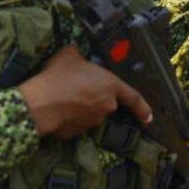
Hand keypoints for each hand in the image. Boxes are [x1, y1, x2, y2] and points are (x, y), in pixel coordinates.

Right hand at [19, 45, 151, 139]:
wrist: (40, 104)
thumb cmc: (59, 76)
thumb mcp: (70, 54)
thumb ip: (80, 55)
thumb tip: (77, 55)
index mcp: (110, 86)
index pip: (133, 97)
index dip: (142, 108)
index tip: (149, 117)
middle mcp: (106, 106)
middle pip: (106, 103)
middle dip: (95, 97)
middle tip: (77, 88)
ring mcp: (92, 122)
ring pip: (90, 114)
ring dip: (81, 107)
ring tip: (63, 96)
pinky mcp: (76, 134)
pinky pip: (75, 124)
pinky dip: (69, 118)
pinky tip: (57, 108)